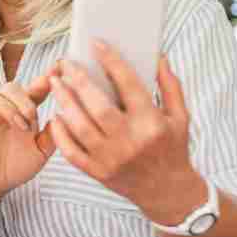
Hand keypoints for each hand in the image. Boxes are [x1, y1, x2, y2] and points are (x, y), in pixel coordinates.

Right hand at [0, 75, 56, 204]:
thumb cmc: (18, 167)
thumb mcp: (41, 153)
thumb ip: (52, 135)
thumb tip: (64, 113)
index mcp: (24, 112)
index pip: (35, 89)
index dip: (45, 78)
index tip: (58, 69)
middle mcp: (5, 109)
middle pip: (11, 87)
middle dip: (24, 100)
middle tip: (32, 119)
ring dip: (7, 108)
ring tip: (20, 127)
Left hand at [48, 43, 206, 224]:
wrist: (167, 192)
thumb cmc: (173, 148)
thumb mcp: (180, 117)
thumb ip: (170, 85)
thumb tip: (158, 55)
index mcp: (152, 123)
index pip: (129, 85)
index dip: (111, 61)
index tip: (96, 43)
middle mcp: (130, 141)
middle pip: (97, 105)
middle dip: (78, 79)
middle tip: (65, 62)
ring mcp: (111, 159)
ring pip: (80, 126)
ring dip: (64, 102)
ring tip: (56, 83)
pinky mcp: (98, 173)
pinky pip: (71, 152)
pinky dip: (61, 133)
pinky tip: (56, 115)